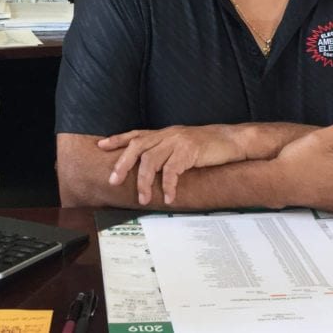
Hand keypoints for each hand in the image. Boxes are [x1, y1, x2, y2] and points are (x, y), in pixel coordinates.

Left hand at [97, 125, 248, 204]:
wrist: (231, 140)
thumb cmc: (207, 146)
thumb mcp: (182, 145)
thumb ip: (166, 152)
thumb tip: (150, 169)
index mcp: (164, 133)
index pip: (136, 134)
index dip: (118, 139)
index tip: (101, 146)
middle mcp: (167, 134)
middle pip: (137, 146)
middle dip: (123, 164)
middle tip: (113, 181)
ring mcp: (178, 141)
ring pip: (151, 160)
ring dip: (144, 181)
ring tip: (144, 199)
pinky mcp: (190, 151)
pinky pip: (173, 170)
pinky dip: (168, 185)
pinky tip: (169, 197)